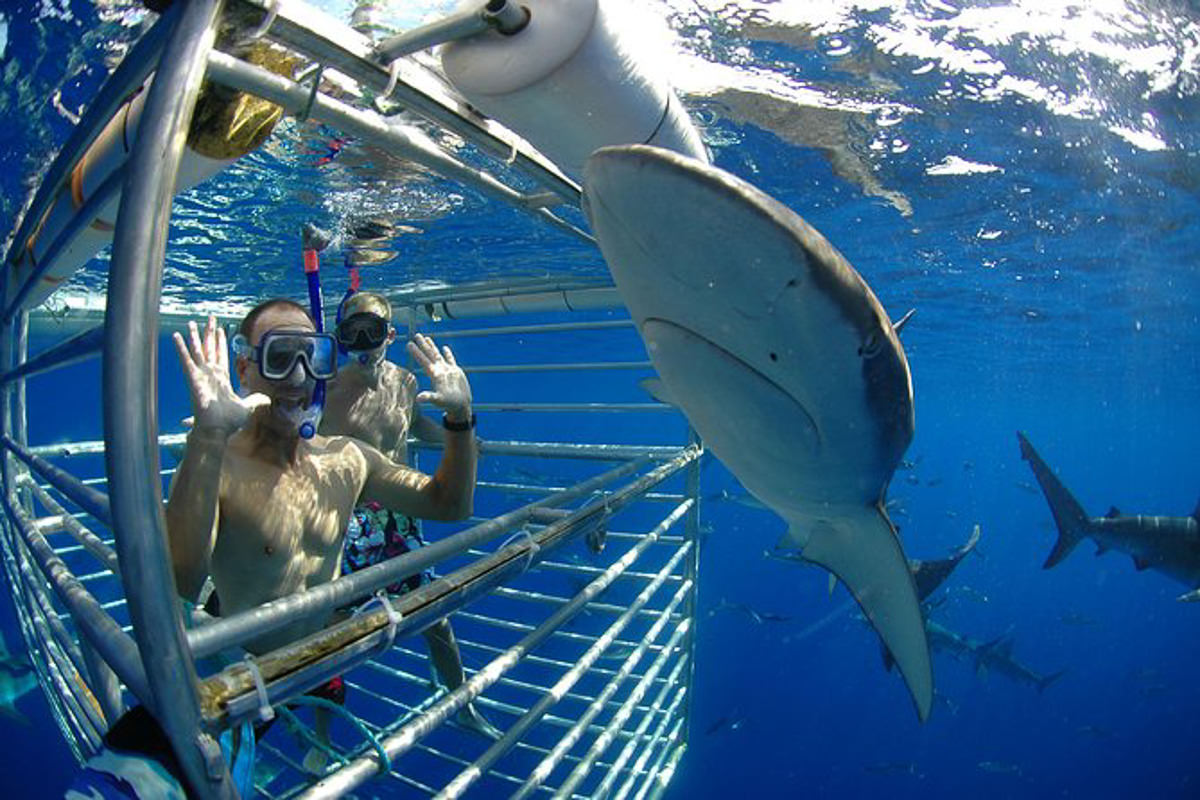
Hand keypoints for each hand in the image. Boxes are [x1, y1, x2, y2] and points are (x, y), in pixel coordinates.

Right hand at [172, 315, 268, 436]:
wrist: (218, 429)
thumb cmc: (229, 420)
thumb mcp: (248, 406)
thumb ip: (256, 400)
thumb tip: (268, 399)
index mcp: (222, 378)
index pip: (221, 355)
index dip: (221, 342)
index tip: (221, 329)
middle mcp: (210, 374)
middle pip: (210, 348)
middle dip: (210, 333)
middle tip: (209, 318)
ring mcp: (201, 375)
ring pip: (198, 350)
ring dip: (195, 336)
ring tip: (192, 322)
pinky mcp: (193, 378)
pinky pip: (186, 360)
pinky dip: (181, 348)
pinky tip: (177, 336)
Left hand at [407, 333, 471, 420]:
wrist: (461, 406)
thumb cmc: (449, 404)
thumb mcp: (438, 400)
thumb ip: (429, 397)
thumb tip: (418, 399)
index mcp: (434, 374)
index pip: (423, 360)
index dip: (416, 352)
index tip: (409, 344)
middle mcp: (439, 370)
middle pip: (429, 355)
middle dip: (423, 345)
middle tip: (416, 335)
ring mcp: (447, 370)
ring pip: (438, 355)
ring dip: (432, 347)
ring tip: (426, 337)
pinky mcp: (455, 372)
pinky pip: (450, 360)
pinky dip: (448, 353)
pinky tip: (445, 347)